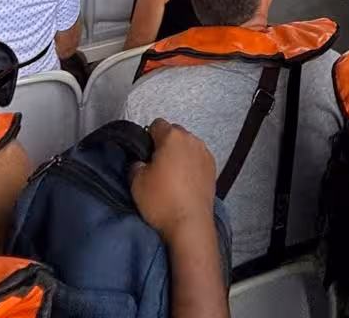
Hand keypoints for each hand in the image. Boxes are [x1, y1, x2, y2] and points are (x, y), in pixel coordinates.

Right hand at [129, 119, 216, 240]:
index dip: (147, 138)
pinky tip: (185, 183)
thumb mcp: (136, 182)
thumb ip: (135, 164)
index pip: (156, 125)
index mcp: (172, 137)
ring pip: (187, 146)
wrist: (190, 224)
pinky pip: (197, 159)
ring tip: (172, 178)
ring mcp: (205, 153)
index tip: (145, 156)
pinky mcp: (213, 168)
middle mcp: (191, 139)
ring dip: (179, 155)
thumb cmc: (162, 200)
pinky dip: (191, 165)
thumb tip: (141, 162)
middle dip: (164, 145)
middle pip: (174, 133)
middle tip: (156, 167)